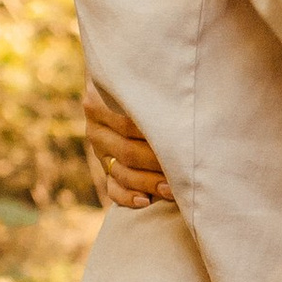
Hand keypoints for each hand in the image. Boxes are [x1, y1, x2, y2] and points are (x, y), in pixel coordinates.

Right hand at [82, 75, 171, 209]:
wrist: (126, 87)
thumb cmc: (148, 82)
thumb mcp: (147, 79)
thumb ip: (158, 88)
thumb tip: (187, 96)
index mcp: (98, 101)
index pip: (128, 125)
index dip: (155, 137)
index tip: (182, 144)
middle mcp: (95, 127)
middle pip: (125, 151)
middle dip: (156, 165)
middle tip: (183, 172)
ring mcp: (98, 149)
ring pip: (120, 172)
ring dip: (147, 184)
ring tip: (172, 190)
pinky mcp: (105, 167)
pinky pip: (112, 188)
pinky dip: (127, 197)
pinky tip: (146, 202)